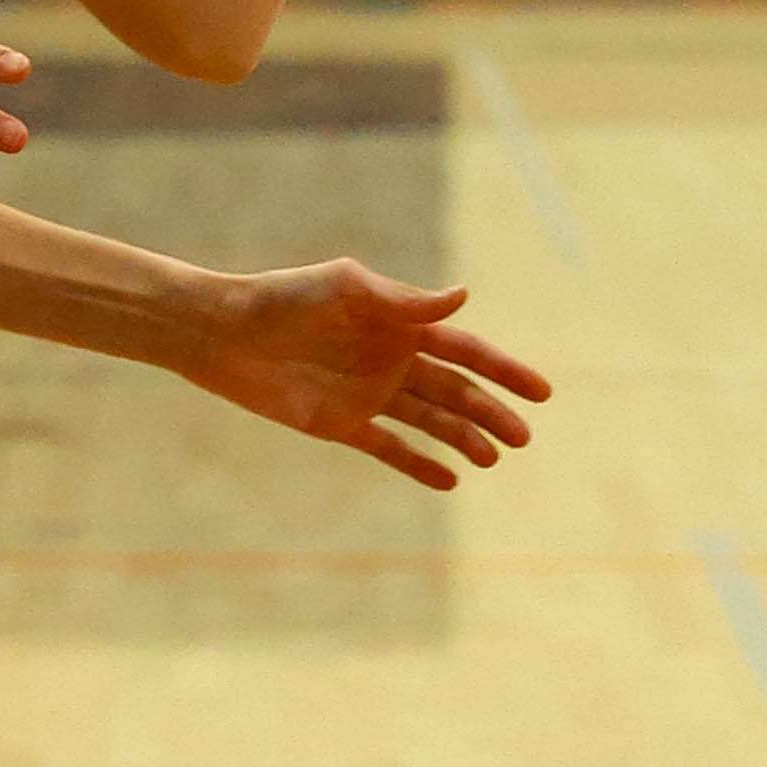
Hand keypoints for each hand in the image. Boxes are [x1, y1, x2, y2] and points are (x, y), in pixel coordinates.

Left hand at [177, 260, 548, 490]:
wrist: (225, 333)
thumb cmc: (284, 298)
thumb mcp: (345, 287)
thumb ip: (402, 299)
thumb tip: (462, 298)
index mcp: (399, 325)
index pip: (465, 350)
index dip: (504, 370)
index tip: (542, 391)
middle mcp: (390, 361)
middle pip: (455, 391)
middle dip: (492, 413)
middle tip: (523, 438)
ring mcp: (368, 394)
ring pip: (429, 422)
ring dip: (463, 439)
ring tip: (492, 459)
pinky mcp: (340, 424)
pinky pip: (388, 448)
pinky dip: (417, 464)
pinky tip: (450, 479)